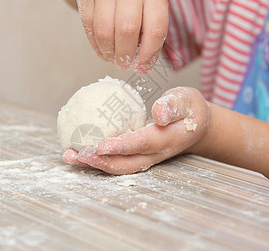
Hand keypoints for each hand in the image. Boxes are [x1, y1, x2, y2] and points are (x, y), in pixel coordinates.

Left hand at [63, 87, 210, 173]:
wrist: (198, 126)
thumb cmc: (191, 109)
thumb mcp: (187, 100)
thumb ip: (174, 106)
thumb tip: (158, 112)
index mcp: (167, 139)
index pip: (141, 144)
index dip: (119, 146)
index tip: (98, 145)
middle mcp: (155, 154)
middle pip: (125, 164)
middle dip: (99, 161)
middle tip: (76, 154)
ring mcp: (147, 158)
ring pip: (119, 166)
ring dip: (94, 164)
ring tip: (70, 156)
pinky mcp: (139, 156)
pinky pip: (118, 161)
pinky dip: (98, 159)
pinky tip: (80, 151)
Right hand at [76, 0, 168, 72]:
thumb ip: (152, 27)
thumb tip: (143, 64)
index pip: (154, 29)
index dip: (149, 55)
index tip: (143, 67)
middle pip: (127, 32)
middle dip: (126, 56)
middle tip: (126, 64)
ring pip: (105, 32)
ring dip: (110, 53)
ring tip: (114, 58)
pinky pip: (89, 27)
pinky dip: (96, 45)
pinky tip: (103, 49)